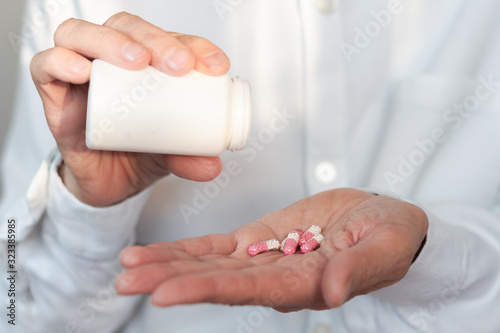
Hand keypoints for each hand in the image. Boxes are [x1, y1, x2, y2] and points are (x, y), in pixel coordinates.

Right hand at [30, 12, 229, 205]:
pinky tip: (82, 71)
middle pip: (126, 27)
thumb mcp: (172, 155)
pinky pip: (46, 66)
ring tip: (136, 61)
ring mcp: (82, 73)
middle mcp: (114, 62)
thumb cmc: (141, 152)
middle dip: (155, 39)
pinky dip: (60, 61)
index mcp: (149, 66)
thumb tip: (211, 165)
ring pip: (82, 33)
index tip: (216, 67)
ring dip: (110, 41)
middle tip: (178, 64)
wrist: (108, 181)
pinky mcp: (55, 93)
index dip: (195, 46)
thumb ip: (189, 157)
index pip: (170, 40)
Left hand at [115, 189, 427, 311]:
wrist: (380, 221)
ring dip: (166, 266)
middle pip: (216, 281)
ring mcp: (262, 258)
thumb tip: (334, 291)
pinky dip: (183, 250)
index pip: (248, 290)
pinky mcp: (257, 239)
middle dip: (170, 281)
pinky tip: (152, 253)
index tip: (165, 294)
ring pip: (208, 264)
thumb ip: (361, 268)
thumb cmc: (390, 235)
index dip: (207, 291)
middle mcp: (275, 277)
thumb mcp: (385, 247)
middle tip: (125, 282)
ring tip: (126, 268)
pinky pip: (215, 247)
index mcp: (304, 283)